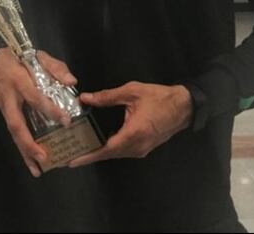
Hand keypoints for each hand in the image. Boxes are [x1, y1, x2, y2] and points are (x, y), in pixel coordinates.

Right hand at [0, 49, 75, 177]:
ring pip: (13, 133)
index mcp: (20, 82)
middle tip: (43, 157)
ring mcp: (5, 108)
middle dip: (28, 143)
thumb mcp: (38, 56)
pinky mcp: (4, 114)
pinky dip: (22, 149)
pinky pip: (14, 133)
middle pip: (16, 125)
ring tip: (37, 170)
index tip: (66, 121)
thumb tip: (72, 81)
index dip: (50, 110)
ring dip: (24, 152)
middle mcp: (10, 99)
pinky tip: (32, 162)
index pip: (35, 98)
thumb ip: (55, 67)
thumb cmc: (18, 60)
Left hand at [68, 82, 191, 167]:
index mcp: (134, 133)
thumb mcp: (131, 92)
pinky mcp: (145, 147)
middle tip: (70, 154)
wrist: (183, 106)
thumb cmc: (159, 97)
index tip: (73, 160)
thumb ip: (107, 97)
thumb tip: (85, 98)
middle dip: (90, 156)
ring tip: (80, 149)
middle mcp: (138, 146)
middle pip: (109, 155)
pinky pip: (124, 151)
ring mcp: (142, 149)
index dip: (89, 156)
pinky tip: (99, 143)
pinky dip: (110, 149)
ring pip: (116, 154)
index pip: (107, 149)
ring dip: (99, 153)